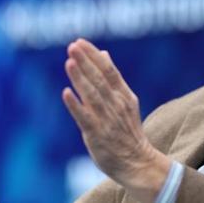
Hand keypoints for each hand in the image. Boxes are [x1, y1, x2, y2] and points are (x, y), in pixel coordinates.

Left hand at [62, 39, 171, 202]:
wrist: (137, 162)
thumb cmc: (127, 130)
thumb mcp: (126, 100)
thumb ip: (113, 78)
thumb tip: (103, 53)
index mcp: (123, 95)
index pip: (109, 70)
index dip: (94, 56)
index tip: (80, 42)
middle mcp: (116, 104)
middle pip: (99, 79)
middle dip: (85, 62)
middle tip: (72, 46)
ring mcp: (106, 119)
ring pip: (92, 95)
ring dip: (80, 78)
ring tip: (69, 62)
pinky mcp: (96, 134)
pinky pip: (84, 118)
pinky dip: (75, 105)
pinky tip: (66, 93)